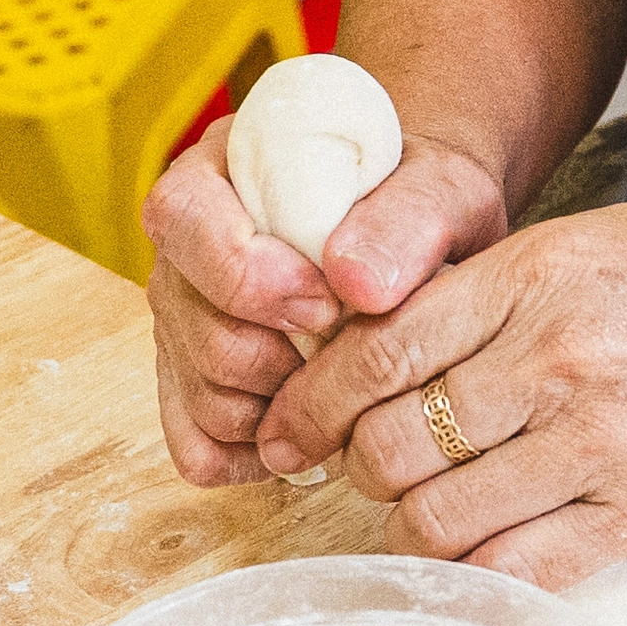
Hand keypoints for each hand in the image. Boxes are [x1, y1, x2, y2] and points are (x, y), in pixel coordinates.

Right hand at [142, 118, 508, 487]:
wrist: (421, 240)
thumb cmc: (426, 206)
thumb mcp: (443, 189)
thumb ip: (408, 218)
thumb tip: (354, 280)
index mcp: (221, 171)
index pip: (184, 217)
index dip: (247, 275)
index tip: (328, 304)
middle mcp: (185, 251)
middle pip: (195, 328)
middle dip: (282, 358)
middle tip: (353, 347)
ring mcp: (183, 323)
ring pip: (201, 397)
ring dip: (282, 409)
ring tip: (346, 378)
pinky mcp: (195, 387)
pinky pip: (201, 450)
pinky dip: (262, 454)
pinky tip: (318, 423)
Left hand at [248, 193, 626, 584]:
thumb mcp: (594, 241)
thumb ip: (490, 294)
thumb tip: (380, 345)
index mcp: (536, 276)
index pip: (373, 353)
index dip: (308, 401)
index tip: (288, 423)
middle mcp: (556, 362)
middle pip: (389, 445)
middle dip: (353, 463)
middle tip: (361, 462)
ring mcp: (598, 448)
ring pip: (437, 519)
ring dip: (411, 521)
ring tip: (426, 503)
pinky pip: (516, 570)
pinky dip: (479, 569)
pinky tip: (484, 545)